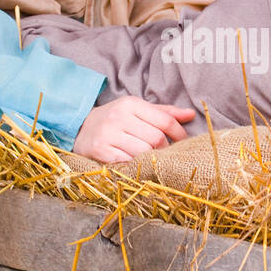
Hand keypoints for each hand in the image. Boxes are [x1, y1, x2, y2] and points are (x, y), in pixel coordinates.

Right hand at [73, 97, 195, 162]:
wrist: (79, 128)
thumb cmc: (114, 119)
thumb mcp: (136, 110)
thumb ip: (163, 113)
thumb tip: (191, 114)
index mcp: (130, 104)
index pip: (165, 120)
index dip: (179, 133)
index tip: (182, 142)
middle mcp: (119, 117)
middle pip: (156, 138)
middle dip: (165, 149)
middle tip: (165, 153)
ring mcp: (108, 135)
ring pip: (143, 152)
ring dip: (151, 159)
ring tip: (152, 159)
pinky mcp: (100, 151)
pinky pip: (127, 163)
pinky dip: (136, 166)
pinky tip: (136, 165)